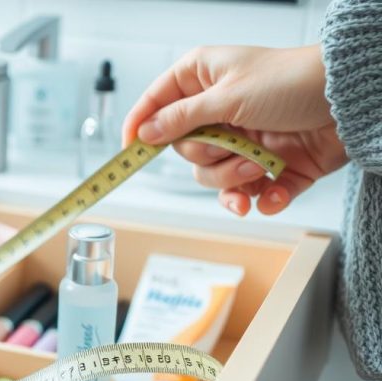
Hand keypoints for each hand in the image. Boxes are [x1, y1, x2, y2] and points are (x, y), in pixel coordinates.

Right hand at [122, 45, 348, 215]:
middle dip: (208, 157)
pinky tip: (269, 194)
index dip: (140, 128)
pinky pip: (247, 195)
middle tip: (228, 146)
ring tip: (258, 166)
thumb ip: (182, 118)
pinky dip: (259, 199)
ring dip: (234, 178)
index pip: (156, 105)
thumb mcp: (229, 96)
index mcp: (203, 81)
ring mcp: (242, 141)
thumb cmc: (293, 81)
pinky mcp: (267, 168)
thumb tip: (145, 133)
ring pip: (212, 177)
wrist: (350, 103)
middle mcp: (218, 112)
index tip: (130, 152)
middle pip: (185, 151)